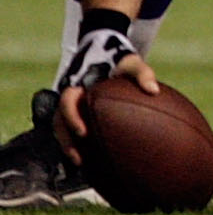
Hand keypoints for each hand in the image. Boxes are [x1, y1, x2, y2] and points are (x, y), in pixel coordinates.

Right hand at [48, 30, 159, 160]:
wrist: (106, 51)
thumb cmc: (119, 59)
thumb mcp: (131, 62)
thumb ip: (142, 73)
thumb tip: (154, 90)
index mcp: (78, 84)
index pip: (67, 102)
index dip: (71, 117)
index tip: (83, 132)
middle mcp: (70, 98)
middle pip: (58, 122)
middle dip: (66, 141)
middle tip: (79, 157)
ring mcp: (70, 106)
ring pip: (61, 129)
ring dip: (68, 146)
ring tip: (81, 163)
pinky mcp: (75, 113)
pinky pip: (70, 130)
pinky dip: (77, 143)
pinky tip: (91, 158)